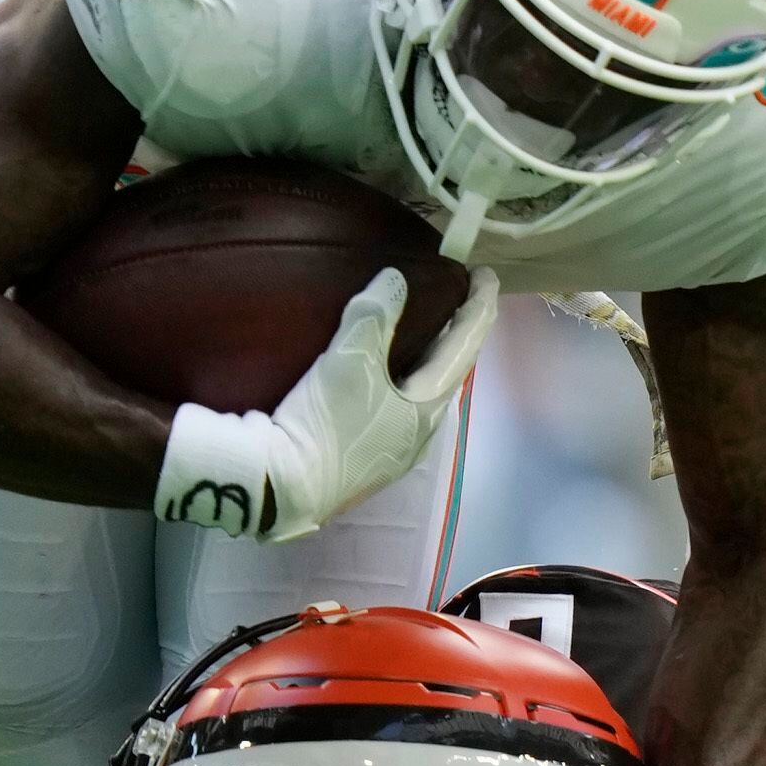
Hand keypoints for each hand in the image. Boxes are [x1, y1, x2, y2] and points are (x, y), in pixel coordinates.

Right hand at [155, 266, 494, 542]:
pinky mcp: (362, 457)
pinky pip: (393, 404)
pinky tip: (380, 369)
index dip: (478, 309)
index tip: (486, 276)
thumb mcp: (350, 361)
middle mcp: (418, 434)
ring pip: (418, 391)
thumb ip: (374, 316)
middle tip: (454, 296)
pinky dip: (396, 376)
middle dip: (453, 333)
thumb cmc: (326, 425)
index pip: (465, 349)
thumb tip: (395, 280)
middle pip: (446, 372)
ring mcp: (391, 450)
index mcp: (428, 410)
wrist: (279, 490)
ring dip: (424, 356)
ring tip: (421, 325)